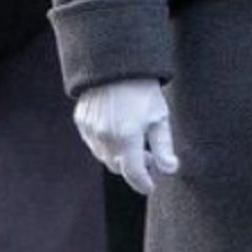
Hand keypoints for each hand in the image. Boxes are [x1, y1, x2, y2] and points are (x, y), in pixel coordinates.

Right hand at [74, 79, 178, 195]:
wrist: (117, 64)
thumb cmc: (144, 90)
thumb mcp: (159, 117)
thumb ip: (163, 147)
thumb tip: (170, 170)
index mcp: (127, 137)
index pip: (133, 172)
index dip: (143, 183)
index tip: (151, 187)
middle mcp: (105, 137)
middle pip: (118, 166)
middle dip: (133, 168)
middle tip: (149, 158)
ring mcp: (90, 130)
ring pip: (104, 156)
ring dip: (119, 156)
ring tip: (135, 143)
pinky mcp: (81, 121)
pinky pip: (93, 142)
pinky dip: (105, 144)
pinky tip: (118, 131)